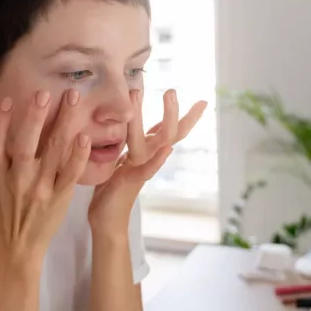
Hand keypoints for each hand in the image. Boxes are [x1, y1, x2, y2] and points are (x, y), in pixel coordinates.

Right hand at [0, 89, 89, 263]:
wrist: (16, 245)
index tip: (7, 99)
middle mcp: (18, 179)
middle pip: (24, 145)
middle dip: (34, 118)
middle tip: (44, 93)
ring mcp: (41, 188)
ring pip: (53, 153)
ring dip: (64, 124)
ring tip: (73, 98)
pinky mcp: (60, 196)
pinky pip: (71, 174)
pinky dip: (78, 156)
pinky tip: (84, 137)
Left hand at [88, 89, 206, 233]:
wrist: (106, 219)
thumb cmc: (112, 186)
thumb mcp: (123, 157)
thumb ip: (136, 142)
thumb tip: (145, 124)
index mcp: (147, 151)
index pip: (169, 129)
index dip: (187, 116)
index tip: (203, 101)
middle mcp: (149, 157)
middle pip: (169, 132)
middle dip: (173, 112)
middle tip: (172, 91)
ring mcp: (143, 168)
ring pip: (156, 142)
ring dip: (157, 119)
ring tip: (154, 96)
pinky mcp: (132, 180)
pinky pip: (148, 168)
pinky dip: (159, 159)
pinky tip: (169, 149)